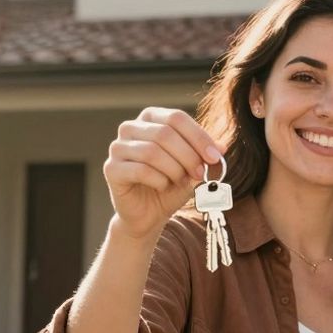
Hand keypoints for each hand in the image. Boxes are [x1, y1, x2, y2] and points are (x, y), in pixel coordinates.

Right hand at [105, 108, 221, 239]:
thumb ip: (206, 154)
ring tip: (180, 181)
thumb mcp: (194, 167)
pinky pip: (141, 170)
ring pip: (152, 152)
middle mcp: (130, 127)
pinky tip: (162, 186)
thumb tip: (221, 147)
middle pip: (165, 133)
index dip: (198, 137)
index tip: (215, 157)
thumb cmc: (171, 185)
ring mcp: (117, 147)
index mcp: (151, 118)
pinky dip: (159, 181)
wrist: (149, 214)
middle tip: (200, 173)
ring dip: (174, 170)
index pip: (177, 117)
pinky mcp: (111, 169)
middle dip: (188, 156)